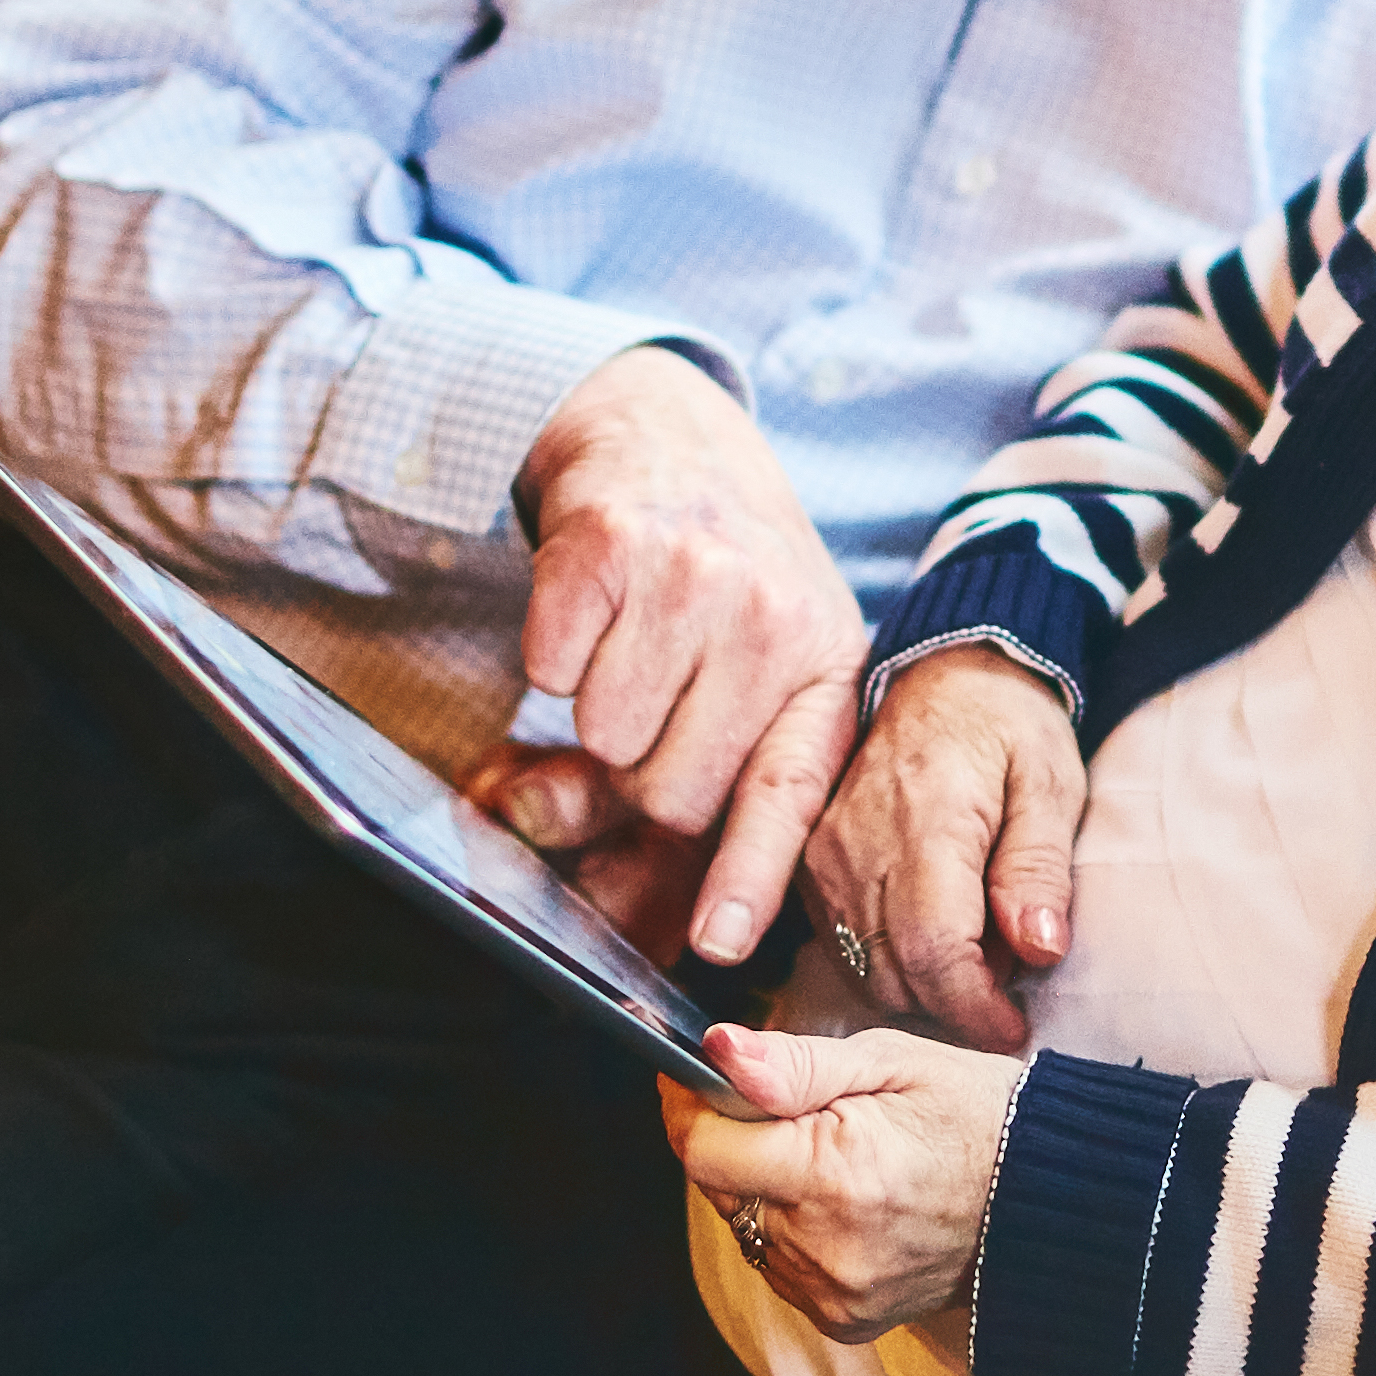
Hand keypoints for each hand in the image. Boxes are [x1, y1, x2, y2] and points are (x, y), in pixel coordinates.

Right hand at [512, 346, 867, 965]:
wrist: (669, 433)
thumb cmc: (724, 581)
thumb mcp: (766, 668)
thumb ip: (721, 785)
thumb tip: (639, 920)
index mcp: (825, 667)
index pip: (787, 793)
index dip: (749, 876)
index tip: (717, 942)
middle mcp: (772, 621)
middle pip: (670, 791)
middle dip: (641, 778)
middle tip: (653, 710)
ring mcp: (694, 577)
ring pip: (604, 737)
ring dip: (596, 712)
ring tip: (635, 644)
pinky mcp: (610, 545)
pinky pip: (550, 671)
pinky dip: (553, 653)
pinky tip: (596, 608)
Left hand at [666, 1023, 1021, 1345]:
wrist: (1051, 1198)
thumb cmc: (977, 1115)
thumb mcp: (892, 1061)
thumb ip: (795, 1064)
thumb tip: (715, 1051)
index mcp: (834, 1173)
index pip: (703, 1149)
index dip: (691, 1104)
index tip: (699, 1073)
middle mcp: (824, 1247)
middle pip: (719, 1188)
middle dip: (735, 1140)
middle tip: (789, 1105)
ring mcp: (833, 1292)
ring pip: (744, 1227)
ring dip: (762, 1186)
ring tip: (829, 1154)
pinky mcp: (843, 1319)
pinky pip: (779, 1266)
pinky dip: (791, 1229)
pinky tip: (842, 1201)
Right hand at [801, 647, 1083, 1047]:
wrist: (943, 673)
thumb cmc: (1008, 727)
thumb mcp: (1051, 783)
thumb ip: (1041, 869)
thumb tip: (1038, 951)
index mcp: (926, 822)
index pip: (934, 951)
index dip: (976, 1008)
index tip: (1016, 1027)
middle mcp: (857, 846)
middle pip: (894, 975)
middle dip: (956, 1001)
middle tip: (1009, 975)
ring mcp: (824, 859)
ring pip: (863, 972)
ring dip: (922, 985)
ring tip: (978, 945)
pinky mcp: (809, 867)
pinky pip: (842, 948)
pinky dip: (891, 961)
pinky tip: (936, 929)